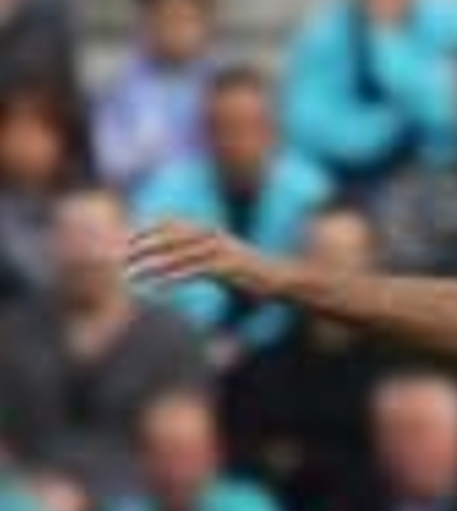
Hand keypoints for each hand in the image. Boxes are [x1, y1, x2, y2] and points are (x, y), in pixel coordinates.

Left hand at [125, 219, 271, 297]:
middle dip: (142, 247)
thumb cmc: (253, 275)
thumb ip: (202, 259)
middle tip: (121, 259)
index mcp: (208, 230)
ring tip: (132, 275)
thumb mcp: (224, 262)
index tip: (126, 243)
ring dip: (151, 265)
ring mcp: (219, 250)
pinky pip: (192, 271)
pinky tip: (157, 286)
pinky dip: (172, 278)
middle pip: (168, 237)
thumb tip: (184, 264)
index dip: (146, 231)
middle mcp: (211, 235)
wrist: (282, 280)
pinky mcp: (226, 267)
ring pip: (176, 254)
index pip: (169, 224)